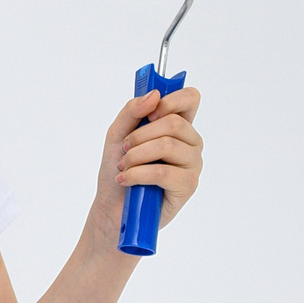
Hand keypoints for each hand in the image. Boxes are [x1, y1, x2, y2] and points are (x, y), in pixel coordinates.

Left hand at [97, 86, 204, 233]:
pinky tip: (126, 180)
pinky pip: (163, 172)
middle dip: (140, 136)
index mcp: (178, 126)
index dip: (171, 100)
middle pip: (174, 122)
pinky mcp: (188, 185)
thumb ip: (132, 111)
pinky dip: (137, 174)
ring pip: (167, 145)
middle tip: (124, 150)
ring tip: (123, 167)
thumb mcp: (117, 135)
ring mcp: (192, 164)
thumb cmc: (118, 169)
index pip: (190, 99)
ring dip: (135, 156)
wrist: (112, 207)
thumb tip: (154, 95)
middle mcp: (190, 143)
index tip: (149, 114)